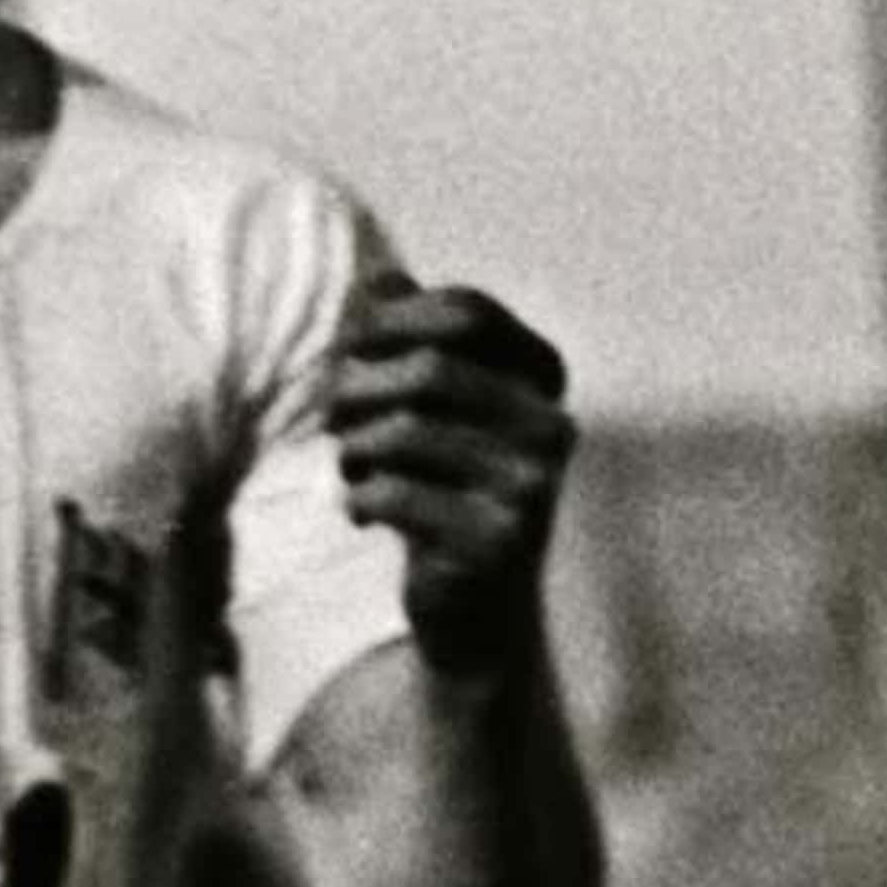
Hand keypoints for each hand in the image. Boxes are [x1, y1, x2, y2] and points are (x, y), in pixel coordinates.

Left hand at [329, 271, 574, 675]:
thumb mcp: (428, 408)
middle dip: (358, 390)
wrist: (474, 612)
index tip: (352, 348)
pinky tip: (364, 514)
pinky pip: (393, 494)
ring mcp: (532, 488)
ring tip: (354, 468)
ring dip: (353, 449)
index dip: (390, 319)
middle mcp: (551, 428)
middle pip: (429, 370)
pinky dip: (357, 499)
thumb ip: (407, 338)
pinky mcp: (497, 543)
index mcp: (542, 379)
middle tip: (335, 421)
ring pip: (404, 432)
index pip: (467, 311)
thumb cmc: (439, 488)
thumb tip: (379, 274)